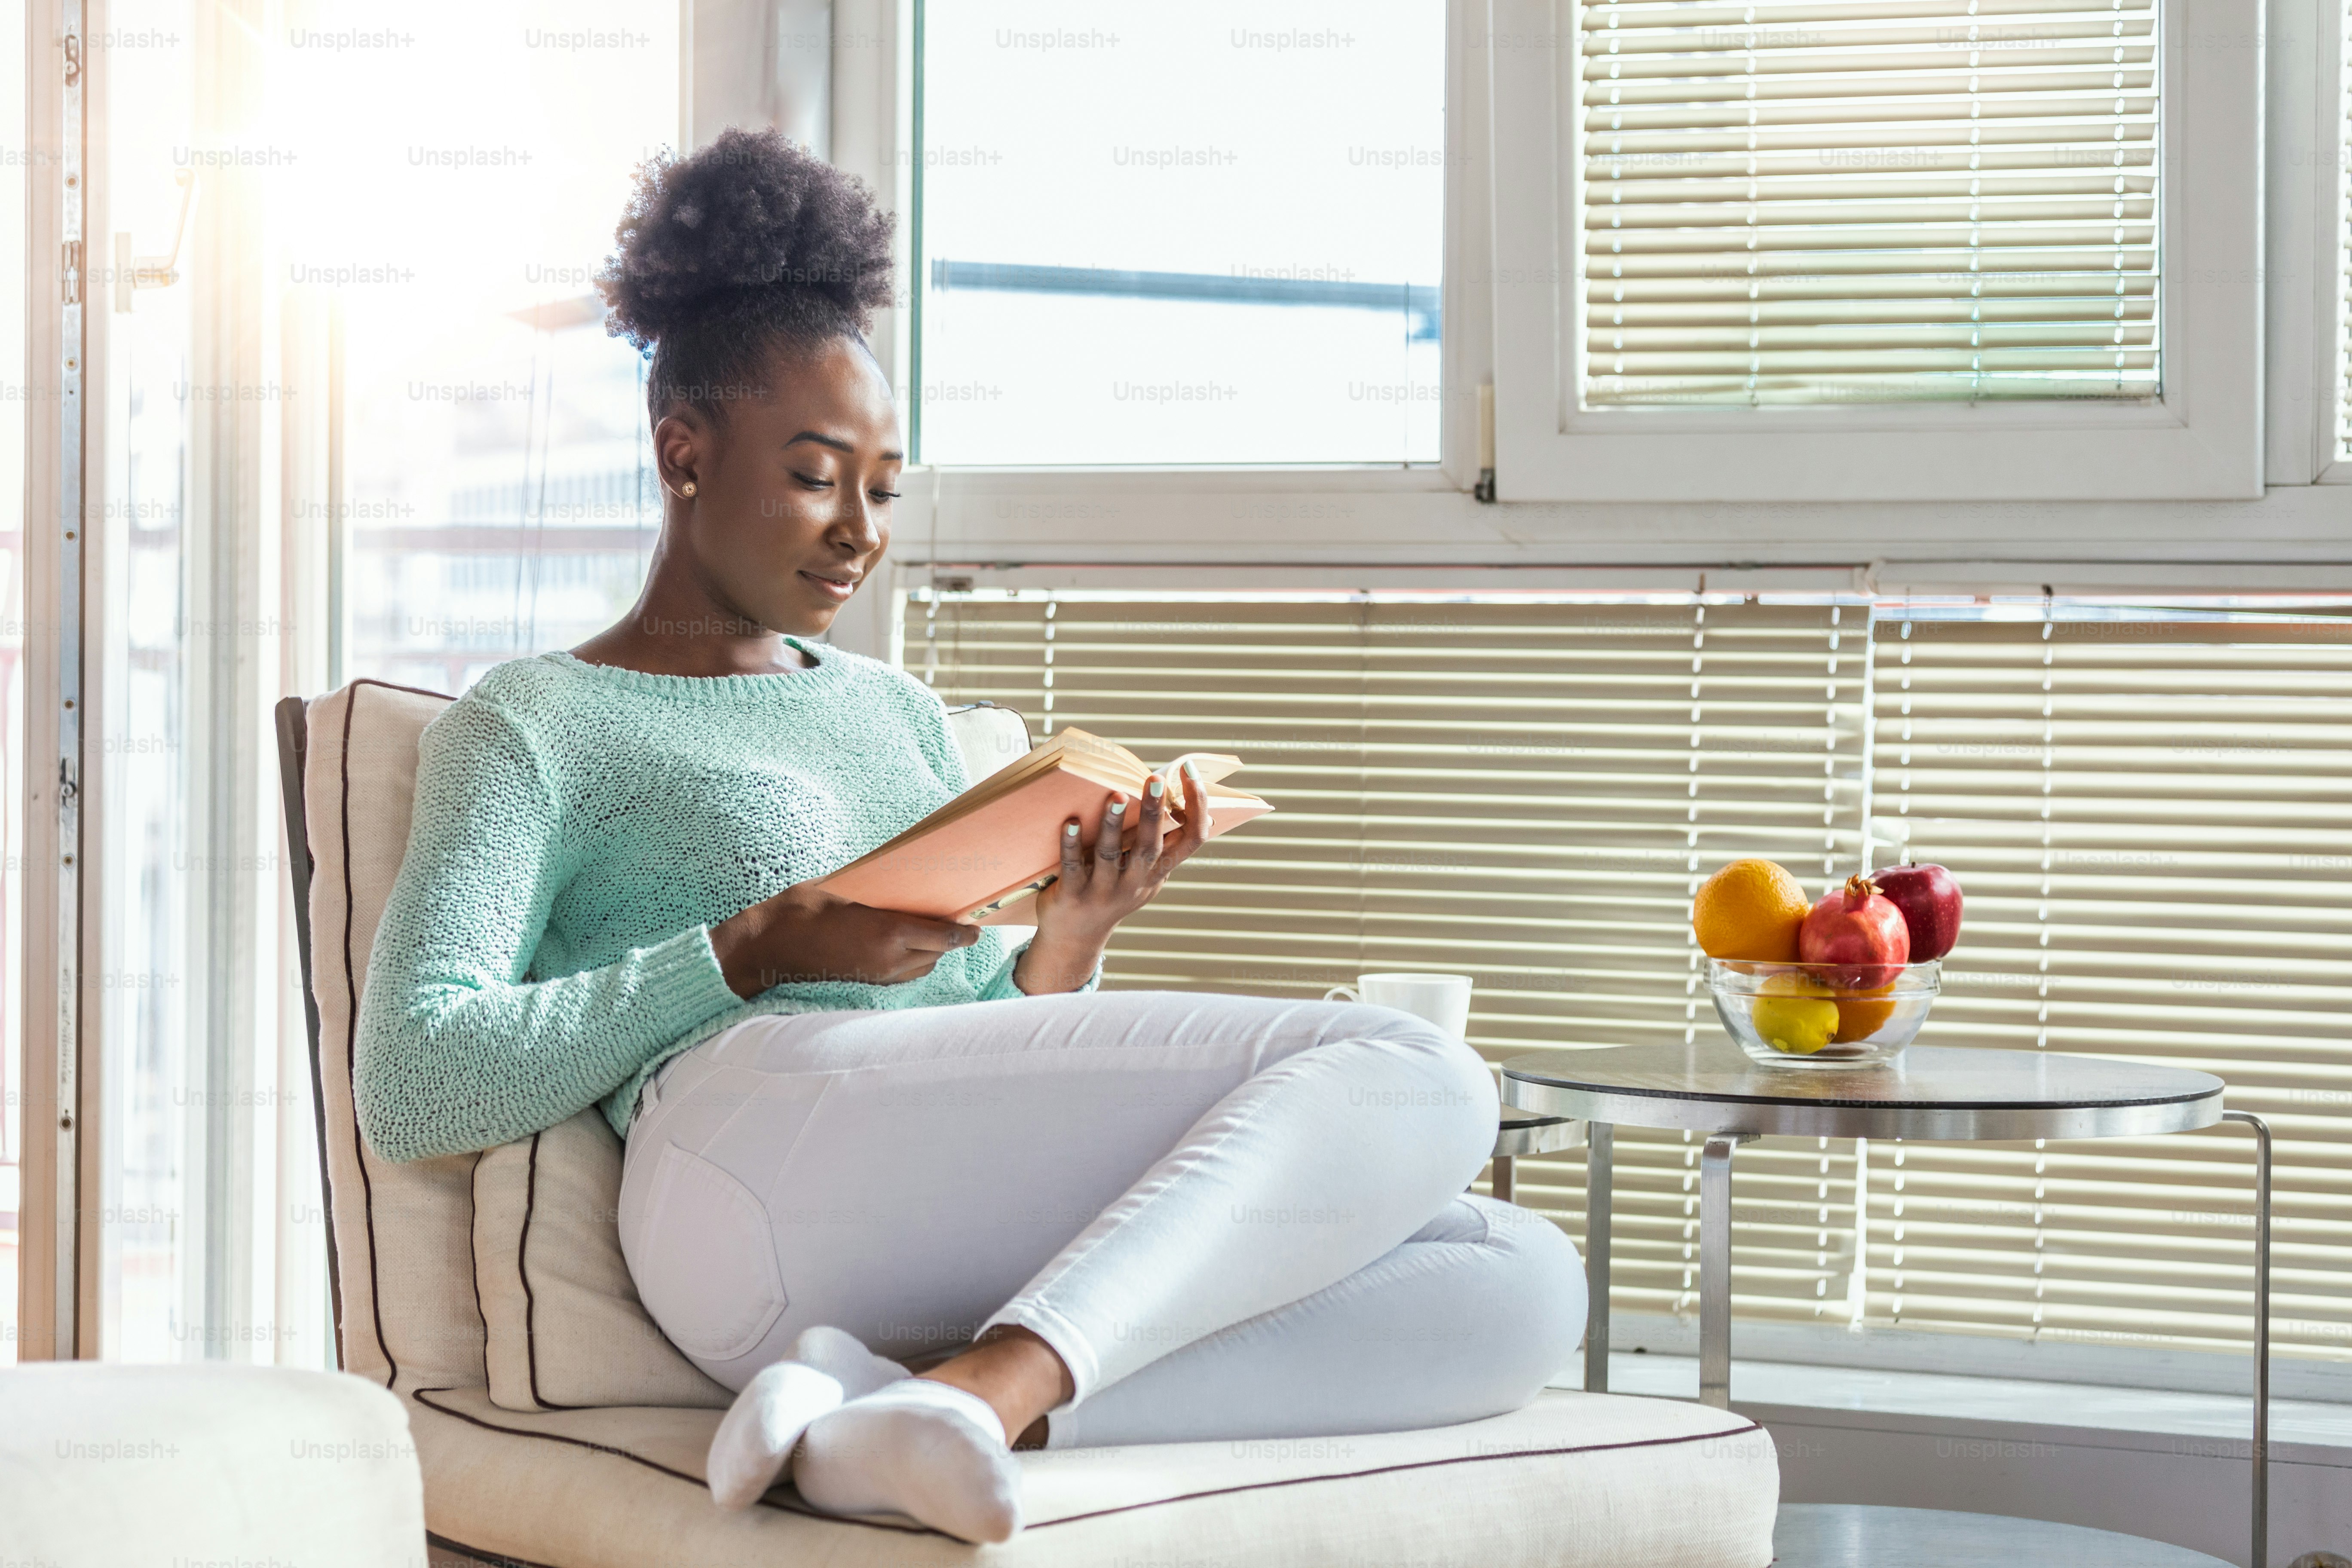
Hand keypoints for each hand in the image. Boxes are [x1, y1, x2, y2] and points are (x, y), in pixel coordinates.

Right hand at [709, 882, 979, 998]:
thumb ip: (883, 892)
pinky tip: (902, 945)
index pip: (943, 937)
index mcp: (887, 933)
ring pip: (922, 967)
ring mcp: (878, 976)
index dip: (964, 932)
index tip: (976, 925)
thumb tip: (909, 882)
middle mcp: (889, 960)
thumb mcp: (847, 888)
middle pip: (937, 954)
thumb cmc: (803, 908)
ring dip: (930, 952)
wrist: (768, 946)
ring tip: (927, 930)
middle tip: (954, 920)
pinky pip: (903, 975)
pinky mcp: (867, 983)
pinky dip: (911, 961)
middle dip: (948, 939)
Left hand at [1013, 762, 1213, 993]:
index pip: (1191, 840)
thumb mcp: (1142, 875)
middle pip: (1151, 846)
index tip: (1190, 773)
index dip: (1198, 807)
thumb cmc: (1112, 893)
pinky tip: (1070, 822)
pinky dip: (1071, 843)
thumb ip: (1155, 845)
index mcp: (1157, 872)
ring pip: (1111, 855)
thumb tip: (1168, 794)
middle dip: (1155, 813)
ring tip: (1116, 796)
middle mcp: (1135, 883)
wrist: (1076, 938)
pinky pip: (1072, 866)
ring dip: (1113, 825)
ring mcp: (1104, 891)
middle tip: (1155, 779)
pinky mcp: (1073, 895)